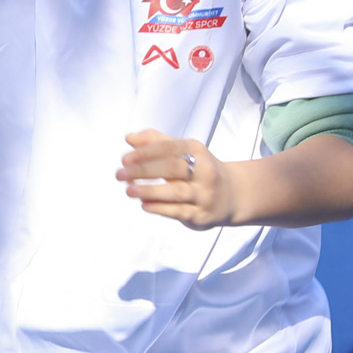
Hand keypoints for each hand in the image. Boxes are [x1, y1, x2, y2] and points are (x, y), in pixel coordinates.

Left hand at [117, 130, 235, 229]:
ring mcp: (204, 194)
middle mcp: (204, 171)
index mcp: (197, 150)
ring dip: (150, 191)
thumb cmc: (200, 169)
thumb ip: (156, 142)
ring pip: (176, 191)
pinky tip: (144, 204)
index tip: (125, 158)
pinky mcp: (201, 214)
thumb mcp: (184, 151)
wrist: (233, 195)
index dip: (146, 152)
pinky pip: (179, 211)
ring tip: (129, 190)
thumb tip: (129, 138)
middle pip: (172, 168)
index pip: (170, 147)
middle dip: (143, 171)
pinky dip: (160, 208)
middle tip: (120, 174)